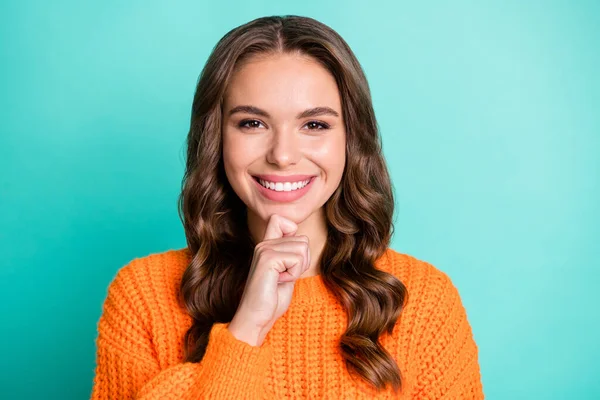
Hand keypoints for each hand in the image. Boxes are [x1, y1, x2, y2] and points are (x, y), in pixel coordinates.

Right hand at [228, 214, 309, 345]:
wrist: (256, 318)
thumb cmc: (271, 300)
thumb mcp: (285, 273)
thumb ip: (291, 255)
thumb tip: (303, 241)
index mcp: (266, 246)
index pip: (280, 219)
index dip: (294, 233)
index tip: (289, 258)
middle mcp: (264, 244)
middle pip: (303, 239)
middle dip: (302, 261)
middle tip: (284, 276)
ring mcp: (264, 249)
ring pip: (303, 248)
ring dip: (298, 269)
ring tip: (281, 279)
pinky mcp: (268, 259)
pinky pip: (297, 259)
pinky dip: (294, 274)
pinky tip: (279, 282)